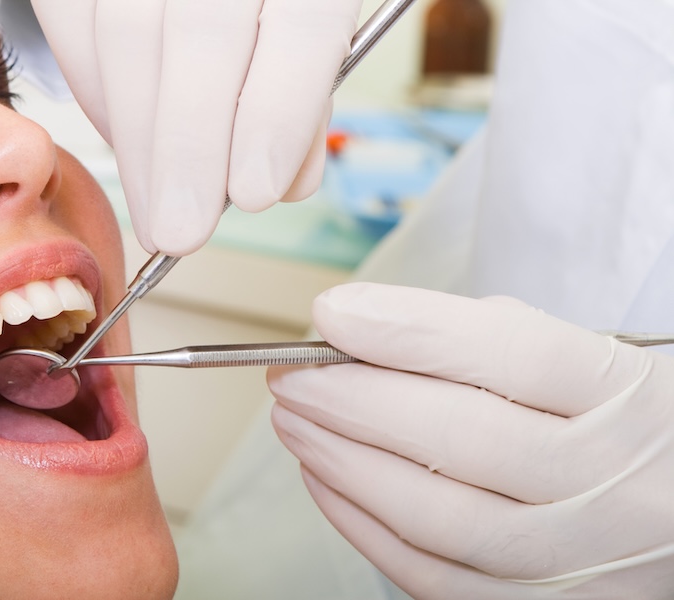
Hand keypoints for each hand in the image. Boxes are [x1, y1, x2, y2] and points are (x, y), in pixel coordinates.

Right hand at [30, 0, 361, 254]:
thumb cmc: (272, 2)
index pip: (302, 25)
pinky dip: (97, 98)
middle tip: (182, 231)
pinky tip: (127, 145)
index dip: (277, 114)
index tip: (256, 193)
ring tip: (155, 212)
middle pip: (201, 34)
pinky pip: (76, 24)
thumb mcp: (316, 26)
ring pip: (126, 36)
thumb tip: (279, 184)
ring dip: (139, 144)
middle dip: (189, 149)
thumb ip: (303, 99)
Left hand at [270, 282, 673, 597]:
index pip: (512, 354)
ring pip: (439, 516)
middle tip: (292, 373)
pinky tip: (325, 479)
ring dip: (344, 463)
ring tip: (294, 421)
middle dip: (353, 398)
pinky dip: (364, 526)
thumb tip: (370, 328)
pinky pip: (436, 578)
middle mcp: (611, 485)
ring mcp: (578, 558)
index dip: (410, 329)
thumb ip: (495, 340)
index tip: (334, 312)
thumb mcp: (594, 363)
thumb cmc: (620, 425)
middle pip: (460, 436)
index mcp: (628, 399)